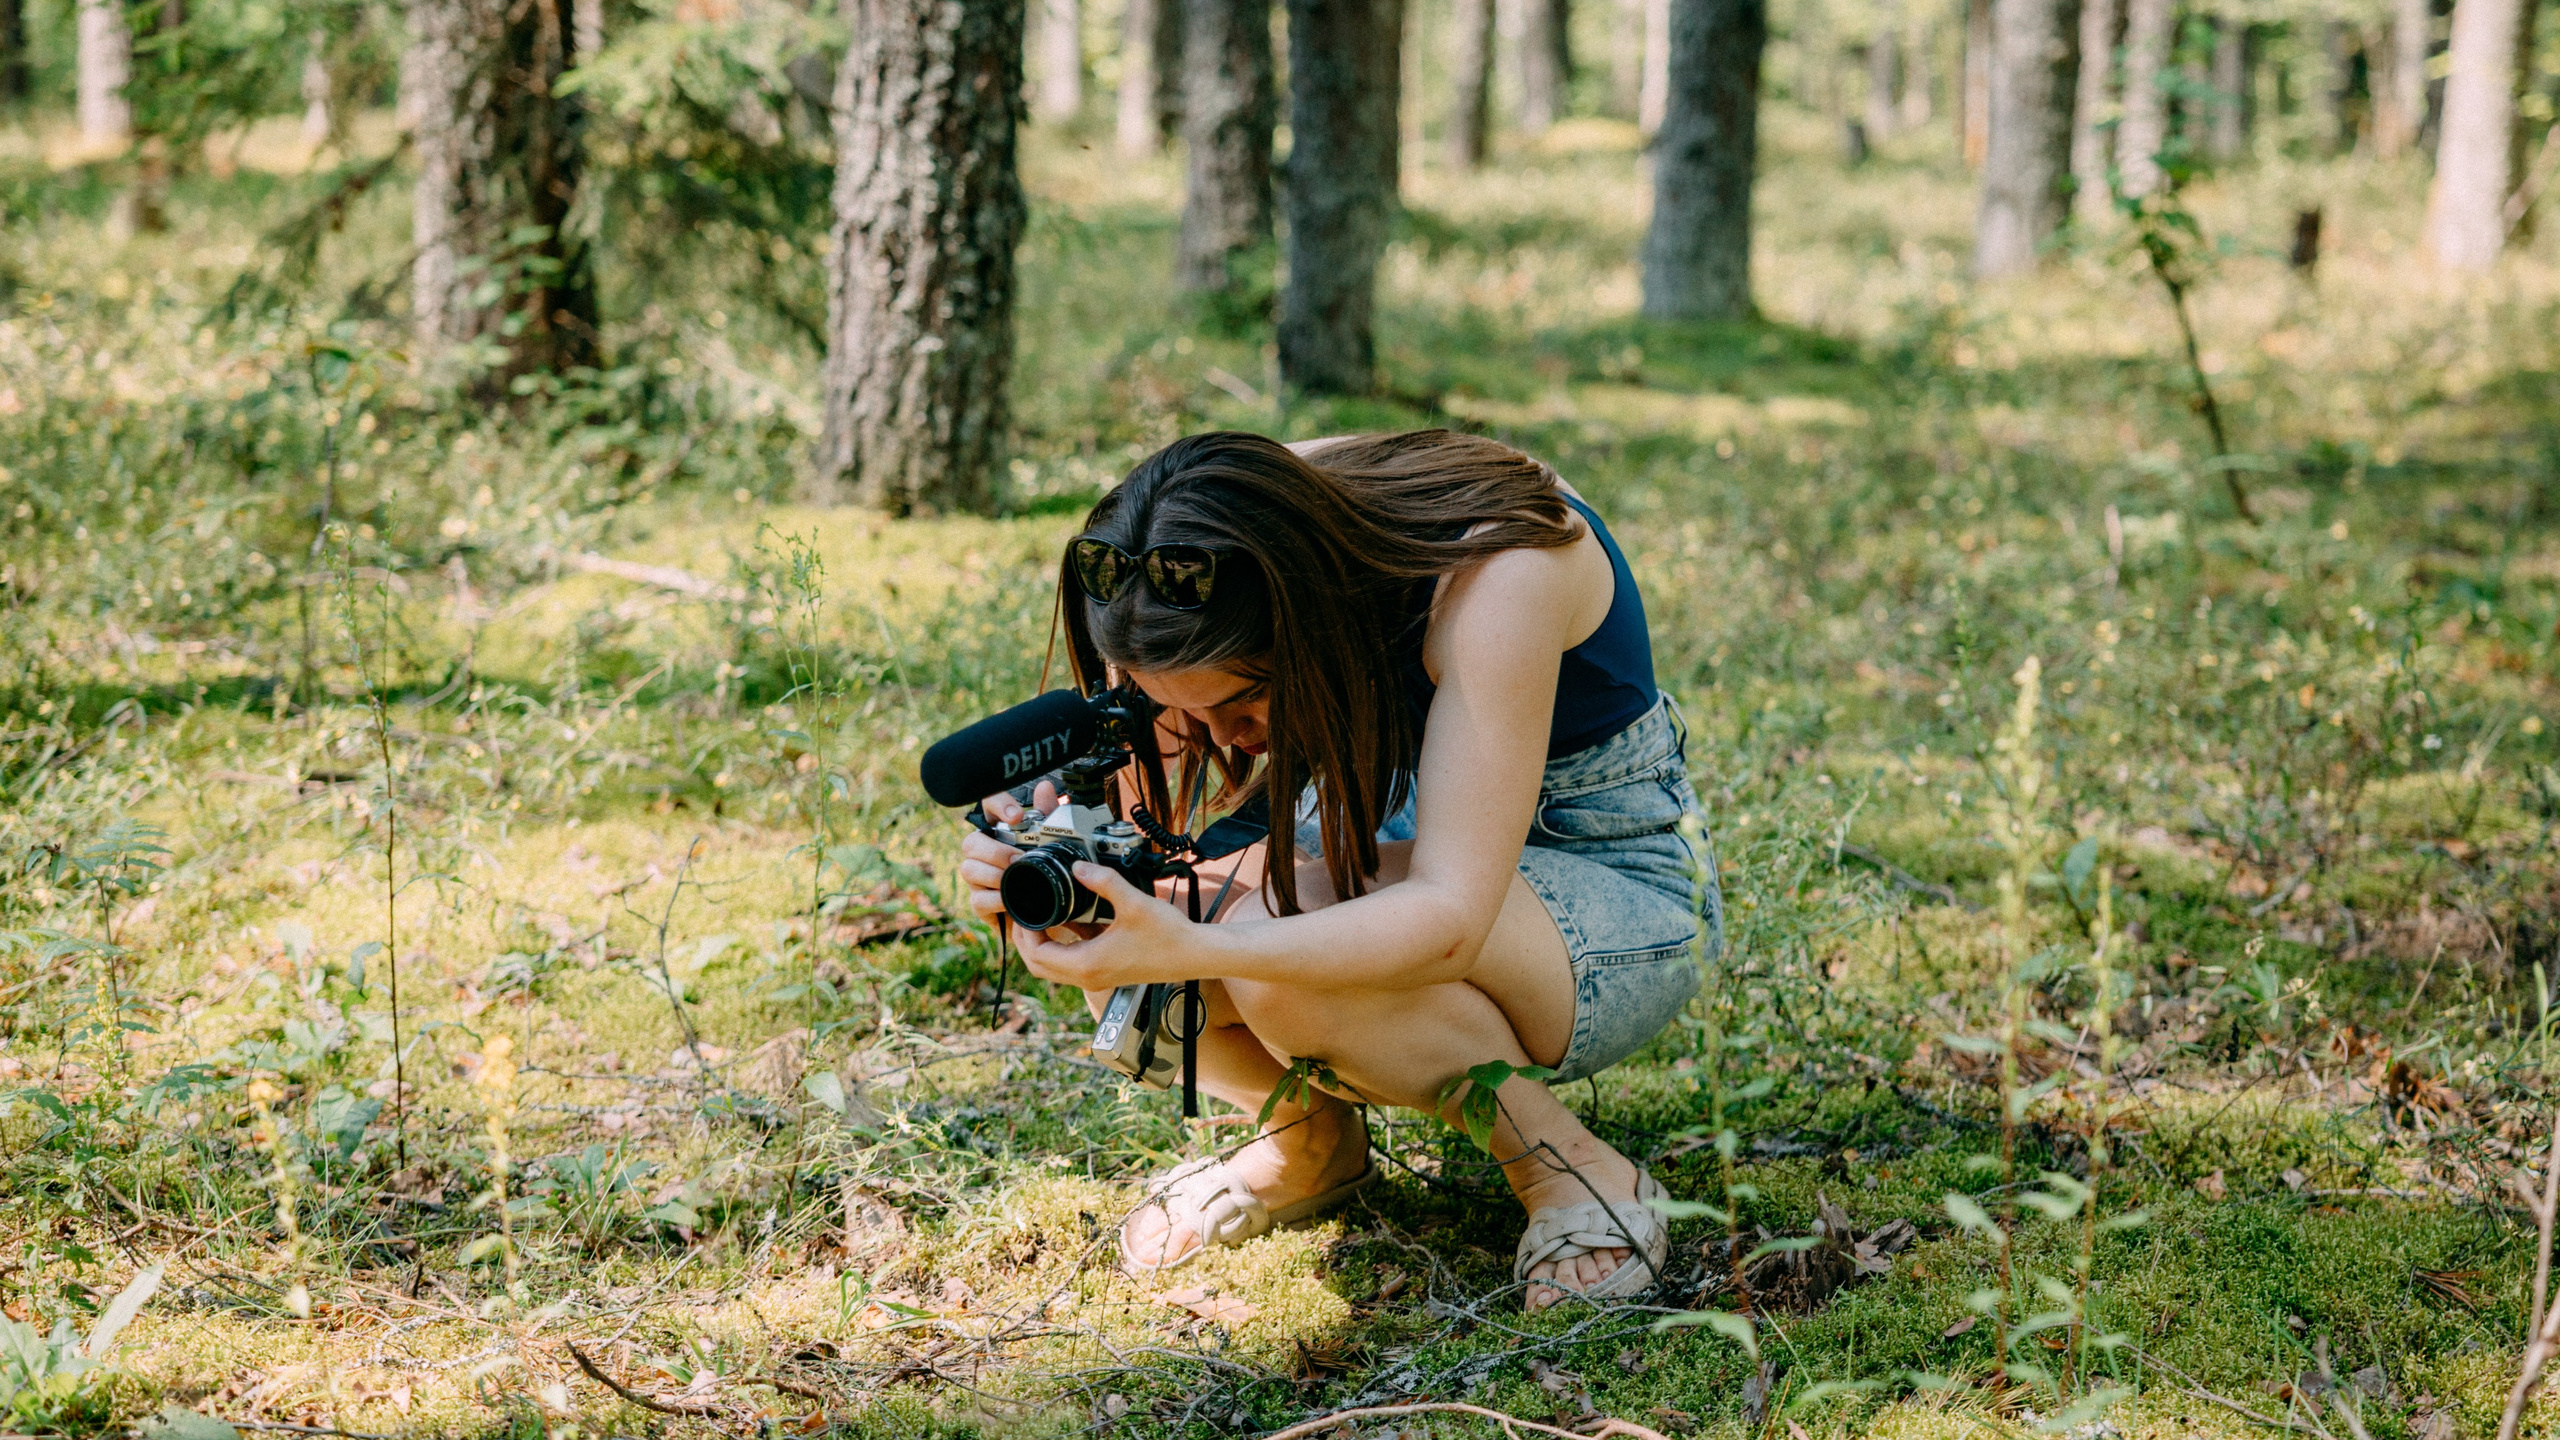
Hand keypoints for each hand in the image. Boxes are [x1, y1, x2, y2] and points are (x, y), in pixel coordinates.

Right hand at [958, 780, 1061, 929]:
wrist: (1048, 913)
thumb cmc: (1043, 872)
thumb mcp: (1051, 844)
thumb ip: (1048, 815)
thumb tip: (1044, 788)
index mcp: (1000, 831)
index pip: (988, 805)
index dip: (998, 805)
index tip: (1017, 816)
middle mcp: (984, 851)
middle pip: (971, 841)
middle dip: (995, 851)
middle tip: (1018, 859)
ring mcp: (978, 878)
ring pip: (969, 869)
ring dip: (994, 875)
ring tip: (1014, 878)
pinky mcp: (980, 902)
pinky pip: (978, 899)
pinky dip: (995, 899)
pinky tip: (1009, 899)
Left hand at [1015, 863, 1199, 990]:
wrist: (1194, 955)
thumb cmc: (1168, 936)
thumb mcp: (1132, 902)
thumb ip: (1102, 881)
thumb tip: (1078, 866)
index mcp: (1088, 964)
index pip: (1037, 955)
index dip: (1024, 933)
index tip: (1024, 911)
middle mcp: (1088, 977)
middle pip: (1038, 966)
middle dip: (1026, 942)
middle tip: (1026, 915)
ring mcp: (1096, 978)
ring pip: (1053, 969)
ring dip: (1042, 946)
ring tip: (1041, 918)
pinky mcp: (1105, 973)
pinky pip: (1070, 965)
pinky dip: (1061, 948)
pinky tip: (1069, 923)